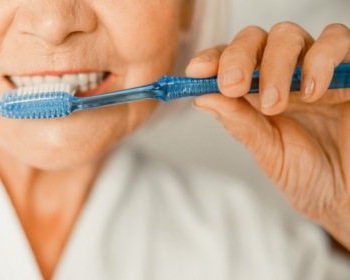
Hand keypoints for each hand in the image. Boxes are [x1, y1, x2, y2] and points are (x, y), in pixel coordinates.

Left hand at [186, 23, 349, 248]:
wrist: (348, 198)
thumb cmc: (311, 178)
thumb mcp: (268, 152)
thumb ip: (240, 123)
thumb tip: (202, 97)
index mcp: (258, 92)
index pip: (230, 60)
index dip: (212, 58)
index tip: (196, 71)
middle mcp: (285, 75)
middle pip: (255, 39)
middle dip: (238, 58)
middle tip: (232, 86)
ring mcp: (318, 69)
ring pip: (289, 35)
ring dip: (275, 63)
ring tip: (275, 103)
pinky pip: (338, 40)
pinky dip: (320, 59)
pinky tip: (314, 93)